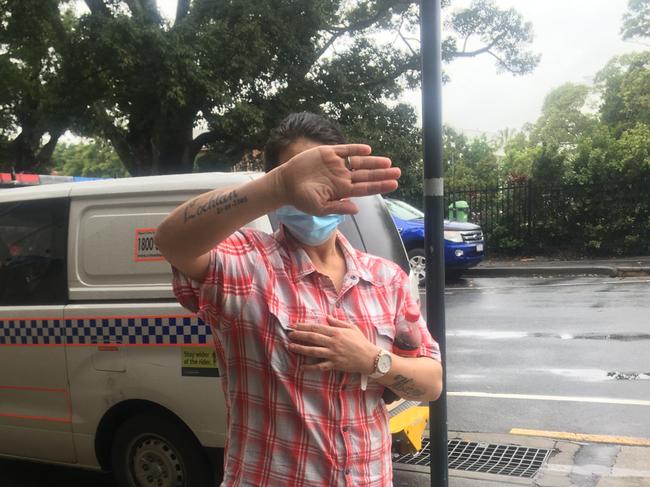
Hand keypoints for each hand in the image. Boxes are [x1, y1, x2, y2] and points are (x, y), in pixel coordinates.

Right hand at [275, 144, 399, 215]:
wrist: (285, 183)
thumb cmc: (301, 199)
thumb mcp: (319, 208)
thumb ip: (338, 207)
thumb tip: (356, 208)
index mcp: (342, 190)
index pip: (365, 188)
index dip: (380, 185)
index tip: (394, 184)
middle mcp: (342, 177)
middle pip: (366, 174)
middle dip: (382, 174)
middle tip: (398, 171)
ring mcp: (336, 164)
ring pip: (359, 162)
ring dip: (373, 162)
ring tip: (388, 162)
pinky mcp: (328, 152)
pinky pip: (345, 150)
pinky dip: (356, 149)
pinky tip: (367, 150)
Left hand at [287, 316, 379, 372]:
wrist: (369, 357)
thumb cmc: (361, 341)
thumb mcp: (351, 328)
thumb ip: (338, 322)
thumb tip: (327, 317)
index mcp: (336, 332)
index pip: (316, 328)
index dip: (304, 327)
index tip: (295, 326)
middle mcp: (332, 342)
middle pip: (312, 338)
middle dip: (299, 336)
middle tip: (289, 334)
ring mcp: (333, 354)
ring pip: (313, 351)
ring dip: (301, 348)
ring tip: (291, 346)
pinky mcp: (334, 364)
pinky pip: (320, 366)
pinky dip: (310, 367)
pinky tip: (302, 367)